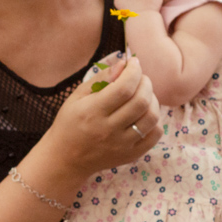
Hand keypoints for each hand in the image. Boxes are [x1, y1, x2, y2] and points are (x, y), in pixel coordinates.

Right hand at [41, 54, 161, 180]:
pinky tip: (145, 114)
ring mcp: (122, 145)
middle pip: (141, 101)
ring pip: (151, 118)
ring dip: (153, 100)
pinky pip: (154, 135)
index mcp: (92, 112)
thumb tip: (125, 64)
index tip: (134, 63)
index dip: (134, 71)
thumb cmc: (70, 122)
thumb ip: (102, 78)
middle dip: (145, 83)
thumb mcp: (78, 96)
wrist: (66, 158)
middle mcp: (108, 130)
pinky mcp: (131, 155)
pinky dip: (155, 120)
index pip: (124, 88)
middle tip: (140, 78)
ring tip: (144, 95)